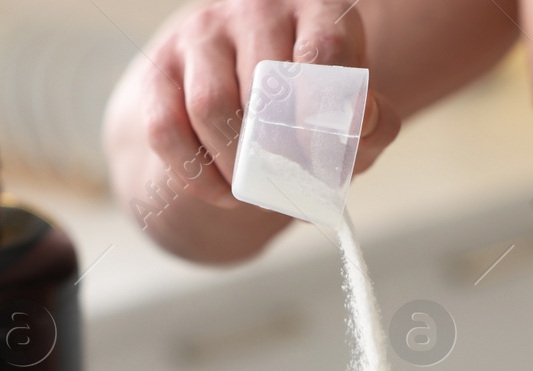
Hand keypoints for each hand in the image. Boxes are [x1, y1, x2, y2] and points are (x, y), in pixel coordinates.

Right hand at [136, 0, 401, 208]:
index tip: (318, 154)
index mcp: (316, 11)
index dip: (321, 109)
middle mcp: (257, 9)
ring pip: (211, 106)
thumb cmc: (307, 112)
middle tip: (285, 183)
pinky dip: (195, 173)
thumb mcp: (350, 118)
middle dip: (275, 151)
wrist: (240, 106)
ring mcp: (203, 34)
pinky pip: (166, 128)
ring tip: (253, 191)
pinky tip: (221, 191)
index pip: (323, 50)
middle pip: (262, 85)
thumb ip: (372, 124)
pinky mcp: (160, 68)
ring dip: (233, 164)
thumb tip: (363, 122)